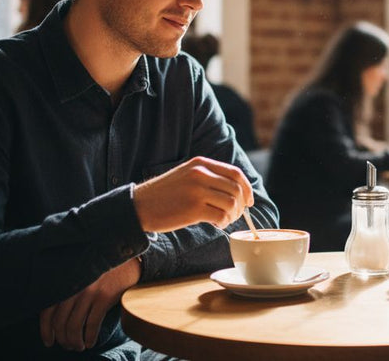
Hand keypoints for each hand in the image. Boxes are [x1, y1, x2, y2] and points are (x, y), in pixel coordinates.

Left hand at [40, 257, 139, 350]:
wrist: (126, 259)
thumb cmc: (101, 270)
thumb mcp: (79, 275)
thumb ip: (65, 290)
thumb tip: (55, 318)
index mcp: (63, 281)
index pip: (46, 311)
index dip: (46, 330)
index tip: (49, 341)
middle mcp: (72, 286)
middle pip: (60, 322)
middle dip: (63, 339)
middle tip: (67, 346)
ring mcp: (88, 292)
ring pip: (74, 326)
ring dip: (75, 342)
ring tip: (79, 346)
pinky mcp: (104, 297)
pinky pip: (92, 324)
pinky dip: (89, 337)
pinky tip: (90, 342)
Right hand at [132, 156, 252, 232]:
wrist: (139, 206)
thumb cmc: (165, 194)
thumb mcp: (187, 175)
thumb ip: (208, 177)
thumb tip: (237, 190)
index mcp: (201, 164)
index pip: (235, 173)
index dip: (247, 188)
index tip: (249, 201)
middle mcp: (200, 174)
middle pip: (236, 189)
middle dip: (241, 205)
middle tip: (235, 215)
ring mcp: (197, 191)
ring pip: (231, 203)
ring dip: (232, 216)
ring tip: (224, 221)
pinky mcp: (193, 209)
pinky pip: (220, 216)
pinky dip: (223, 223)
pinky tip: (216, 224)